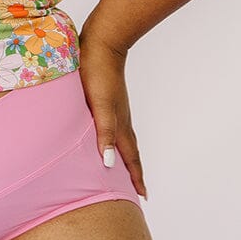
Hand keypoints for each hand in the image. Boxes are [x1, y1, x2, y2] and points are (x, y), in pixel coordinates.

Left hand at [77, 31, 147, 199]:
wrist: (101, 44)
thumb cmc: (98, 74)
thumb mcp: (101, 106)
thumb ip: (105, 133)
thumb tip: (110, 164)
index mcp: (120, 125)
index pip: (130, 157)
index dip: (136, 177)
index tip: (143, 195)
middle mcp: (121, 119)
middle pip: (130, 151)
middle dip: (133, 171)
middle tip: (137, 188)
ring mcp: (116, 108)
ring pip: (122, 139)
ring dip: (124, 155)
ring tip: (122, 168)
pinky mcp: (108, 98)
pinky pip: (113, 126)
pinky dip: (113, 138)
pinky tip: (105, 135)